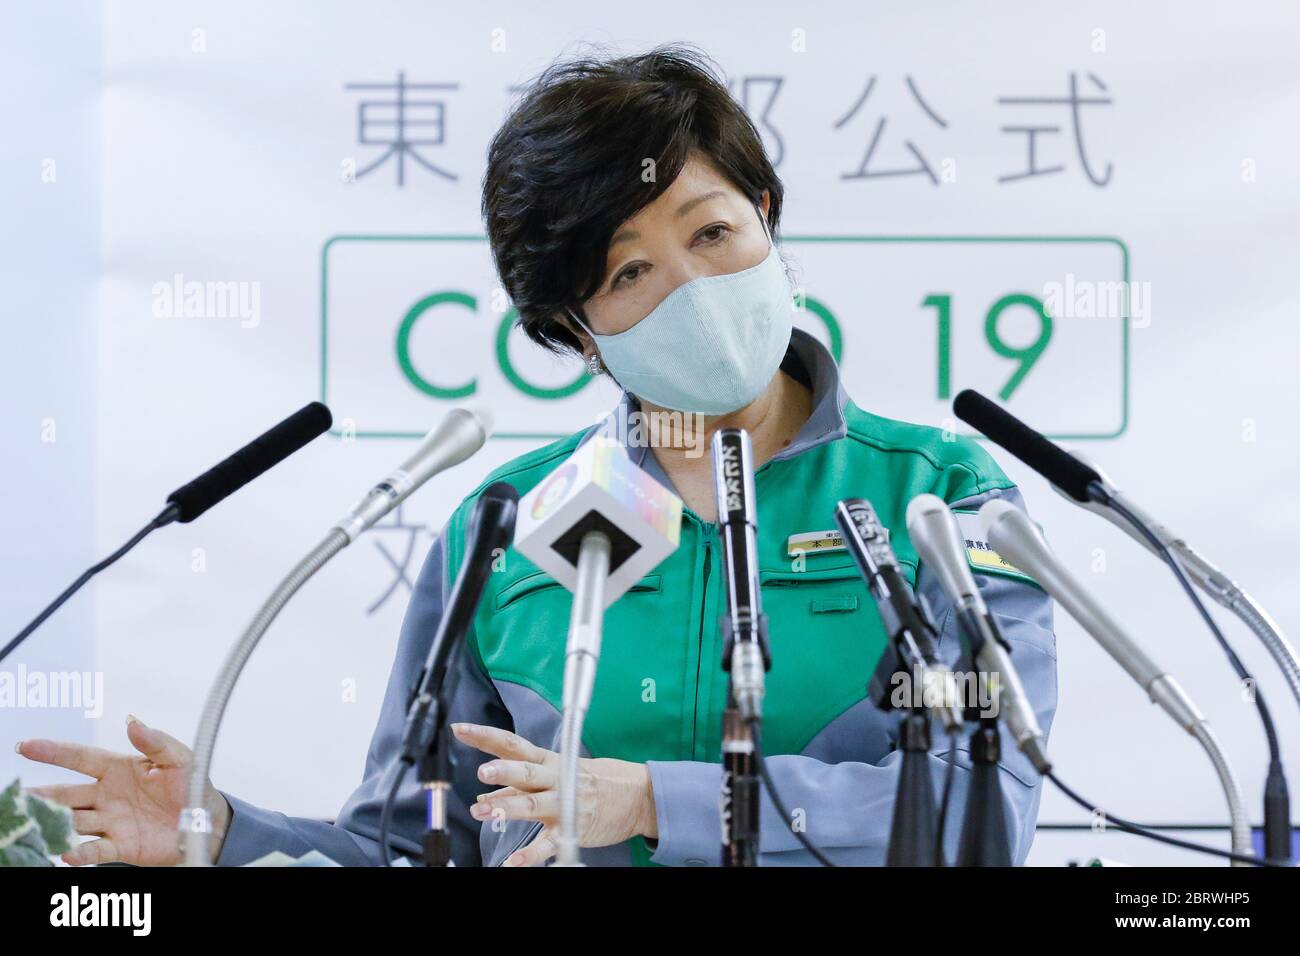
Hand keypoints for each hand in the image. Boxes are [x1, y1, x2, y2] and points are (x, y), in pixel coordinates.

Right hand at [15, 714, 230, 865]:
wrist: (205, 820)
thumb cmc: (190, 784)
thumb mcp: (178, 758)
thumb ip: (156, 741)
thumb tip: (132, 722)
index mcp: (117, 769)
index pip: (80, 758)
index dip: (54, 752)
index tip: (26, 746)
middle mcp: (106, 795)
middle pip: (67, 794)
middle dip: (43, 794)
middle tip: (21, 795)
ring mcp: (110, 821)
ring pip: (73, 822)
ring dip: (54, 823)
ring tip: (35, 822)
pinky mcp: (120, 846)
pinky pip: (94, 850)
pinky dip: (80, 853)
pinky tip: (67, 853)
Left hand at [453, 722, 657, 866]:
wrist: (636, 796)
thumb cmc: (593, 781)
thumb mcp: (556, 773)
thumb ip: (519, 785)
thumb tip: (486, 794)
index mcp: (548, 762)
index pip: (512, 744)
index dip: (486, 736)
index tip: (460, 729)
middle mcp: (555, 779)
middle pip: (526, 772)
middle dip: (504, 771)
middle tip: (482, 771)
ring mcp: (564, 805)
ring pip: (533, 804)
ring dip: (508, 806)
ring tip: (483, 810)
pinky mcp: (572, 830)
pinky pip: (547, 843)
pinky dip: (529, 855)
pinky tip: (512, 862)